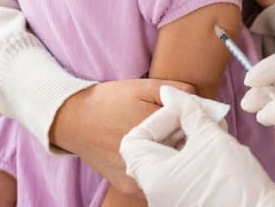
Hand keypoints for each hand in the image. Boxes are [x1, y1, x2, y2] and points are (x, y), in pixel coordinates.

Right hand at [49, 79, 193, 196]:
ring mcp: (137, 175)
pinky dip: (163, 172)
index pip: (192, 131)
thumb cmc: (109, 100)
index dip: (199, 125)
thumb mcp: (142, 86)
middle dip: (190, 143)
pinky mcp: (129, 187)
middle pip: (184, 153)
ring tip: (170, 143)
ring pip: (172, 172)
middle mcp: (144, 155)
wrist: (74, 121)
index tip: (200, 120)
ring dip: (177, 159)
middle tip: (187, 132)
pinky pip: (157, 183)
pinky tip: (159, 157)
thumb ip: (174, 90)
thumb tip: (200, 99)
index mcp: (151, 128)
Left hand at [120, 94, 274, 206]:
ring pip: (169, 162)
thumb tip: (177, 96)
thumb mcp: (210, 136)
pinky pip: (180, 174)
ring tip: (211, 127)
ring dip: (187, 140)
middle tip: (197, 113)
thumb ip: (189, 112)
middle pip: (152, 150)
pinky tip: (214, 144)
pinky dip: (192, 156)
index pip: (135, 140)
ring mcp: (170, 200)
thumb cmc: (232, 180)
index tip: (181, 110)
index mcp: (151, 178)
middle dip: (175, 126)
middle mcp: (155, 193)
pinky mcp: (187, 202)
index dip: (157, 119)